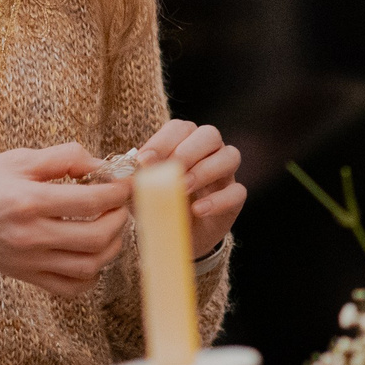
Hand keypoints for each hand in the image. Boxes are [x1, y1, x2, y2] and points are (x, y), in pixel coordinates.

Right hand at [0, 144, 131, 299]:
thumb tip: (100, 163)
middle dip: (120, 218)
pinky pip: (68, 287)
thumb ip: (63, 158)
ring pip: (88, 266)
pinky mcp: (22, 274)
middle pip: (98, 237)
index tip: (126, 180)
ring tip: (109, 226)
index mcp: (29, 202)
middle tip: (120, 203)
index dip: (120, 189)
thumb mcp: (16, 158)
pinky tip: (89, 254)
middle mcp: (30, 235)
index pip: (93, 200)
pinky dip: (89, 274)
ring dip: (110, 247)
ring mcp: (27, 260)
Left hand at [132, 119, 245, 256]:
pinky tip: (198, 210)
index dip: (163, 141)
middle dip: (188, 152)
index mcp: (184, 142)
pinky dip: (218, 200)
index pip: (180, 128)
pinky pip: (237, 191)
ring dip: (205, 170)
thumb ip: (136, 180)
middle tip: (170, 172)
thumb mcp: (141, 192)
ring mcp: (225, 174)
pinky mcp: (234, 198)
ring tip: (183, 189)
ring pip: (230, 156)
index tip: (143, 160)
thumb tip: (127, 171)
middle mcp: (208, 152)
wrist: (174, 237)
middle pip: (210, 134)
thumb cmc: (157, 204)